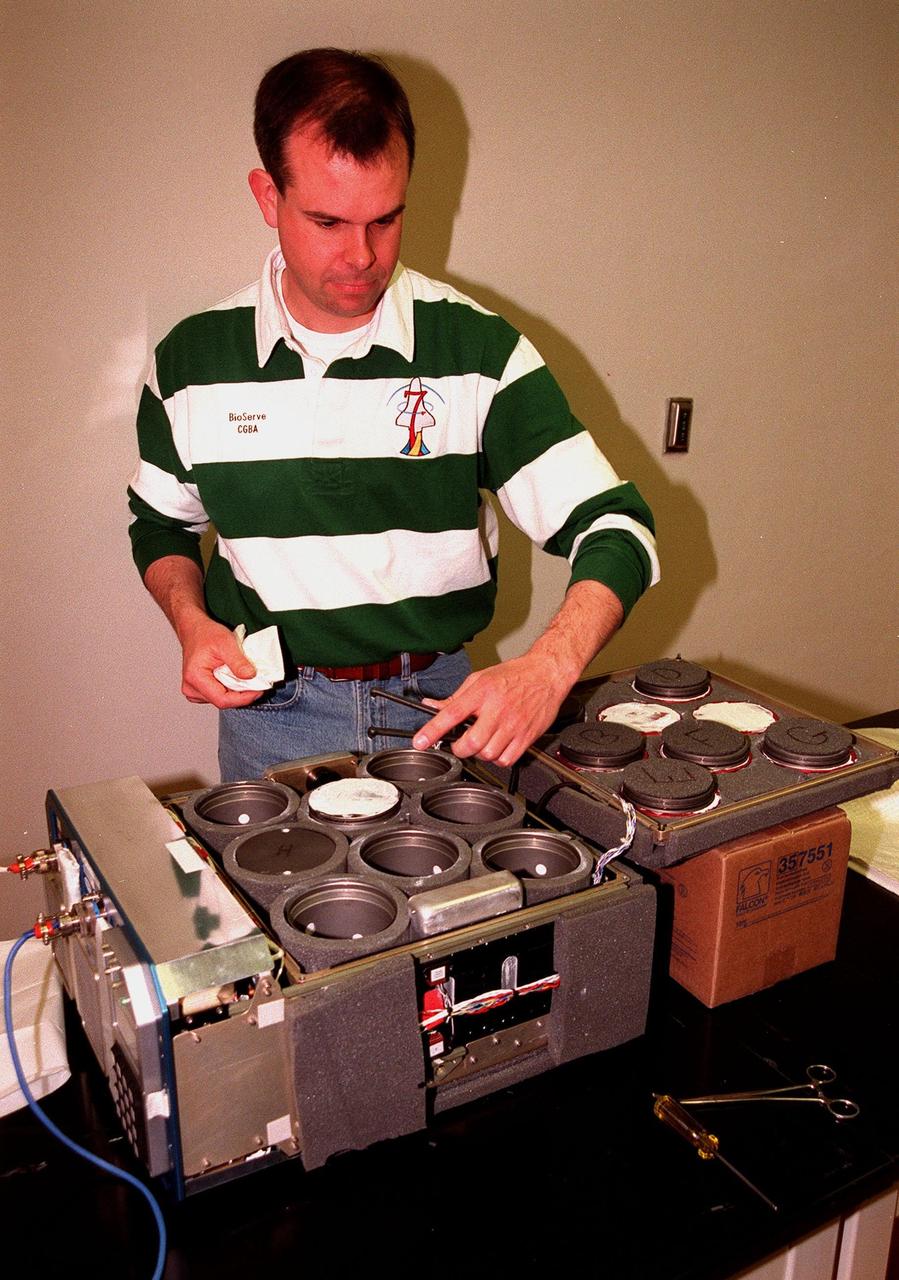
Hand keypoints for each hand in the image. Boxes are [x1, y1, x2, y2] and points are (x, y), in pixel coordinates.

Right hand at [179, 614, 261, 708]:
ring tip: (243, 675)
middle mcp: (191, 688)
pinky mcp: (200, 690)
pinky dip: (230, 688)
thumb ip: (238, 661)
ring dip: (237, 691)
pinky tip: (234, 676)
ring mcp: (195, 691)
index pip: (222, 700)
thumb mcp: (226, 643)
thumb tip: (251, 676)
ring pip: (222, 699)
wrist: (195, 630)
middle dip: (242, 693)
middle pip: (223, 701)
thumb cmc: (206, 634)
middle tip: (256, 681)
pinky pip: (219, 695)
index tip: (259, 690)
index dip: (244, 698)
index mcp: (195, 678)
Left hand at [412, 653, 570, 765]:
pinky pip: (507, 759)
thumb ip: (455, 697)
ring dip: (480, 754)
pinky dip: (498, 759)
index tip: (420, 742)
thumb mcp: (480, 679)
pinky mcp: (527, 736)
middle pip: (471, 743)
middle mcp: (497, 709)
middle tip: (460, 744)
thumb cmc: (513, 675)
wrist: (546, 673)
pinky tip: (498, 747)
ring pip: (488, 754)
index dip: (433, 731)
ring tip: (483, 742)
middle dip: (460, 749)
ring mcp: (513, 725)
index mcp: (482, 692)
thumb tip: (431, 706)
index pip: (451, 714)